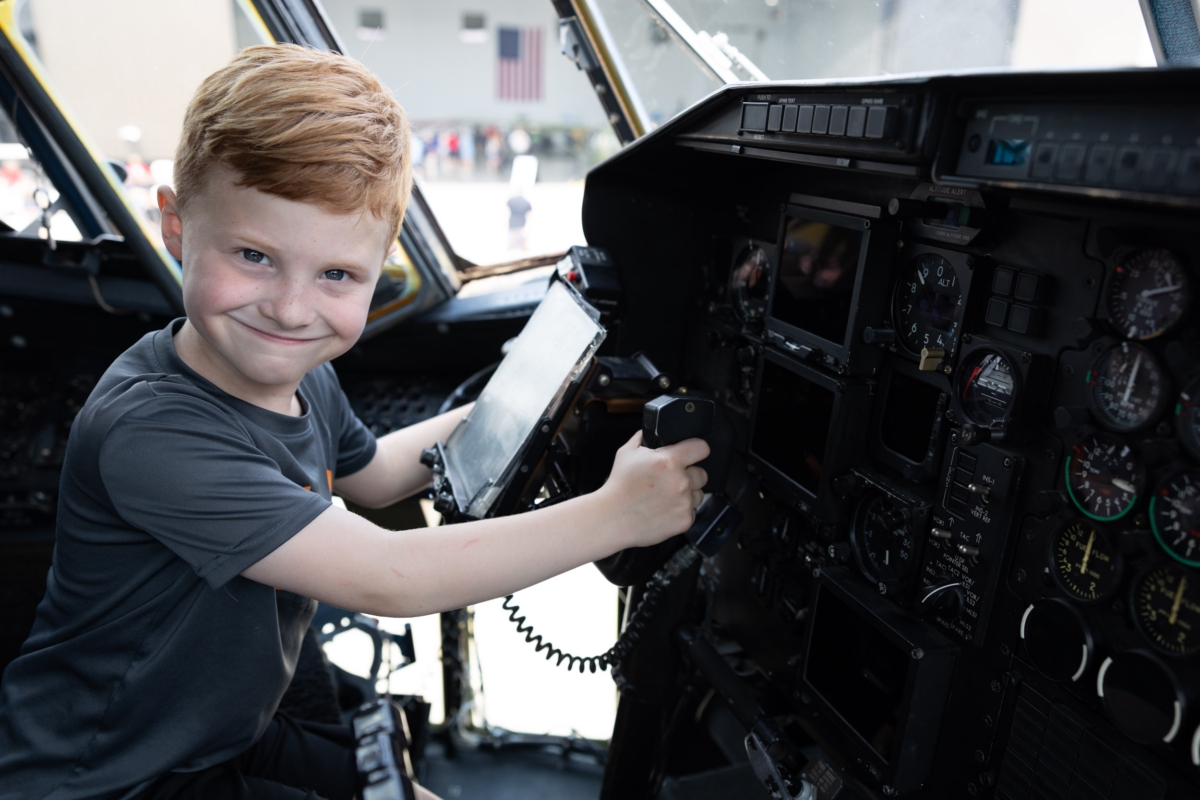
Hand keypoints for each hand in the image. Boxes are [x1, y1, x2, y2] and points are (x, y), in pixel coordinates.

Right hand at [600, 430, 709, 548]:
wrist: (613, 518)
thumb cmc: (619, 487)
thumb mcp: (627, 452)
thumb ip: (644, 438)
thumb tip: (653, 432)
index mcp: (669, 461)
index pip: (701, 448)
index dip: (696, 449)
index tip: (693, 453)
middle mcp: (681, 481)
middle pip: (702, 473)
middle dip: (689, 474)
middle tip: (671, 479)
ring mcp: (684, 502)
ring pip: (698, 493)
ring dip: (687, 494)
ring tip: (666, 496)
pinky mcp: (685, 520)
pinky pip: (692, 511)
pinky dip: (681, 510)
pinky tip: (665, 508)